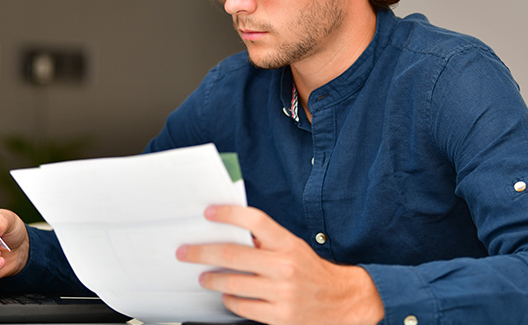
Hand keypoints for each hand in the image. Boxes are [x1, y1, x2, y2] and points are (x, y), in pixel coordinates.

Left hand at [176, 205, 383, 324]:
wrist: (342, 301)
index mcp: (288, 243)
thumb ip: (267, 241)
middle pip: (233, 255)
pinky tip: (226, 295)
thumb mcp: (293, 247)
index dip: (229, 214)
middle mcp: (284, 266)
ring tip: (202, 277)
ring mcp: (281, 293)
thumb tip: (231, 231)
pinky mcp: (278, 316)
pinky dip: (229, 300)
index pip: (255, 221)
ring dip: (211, 280)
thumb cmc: (312, 271)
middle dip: (202, 252)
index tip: (209, 212)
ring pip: (232, 284)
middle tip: (185, 252)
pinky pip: (242, 307)